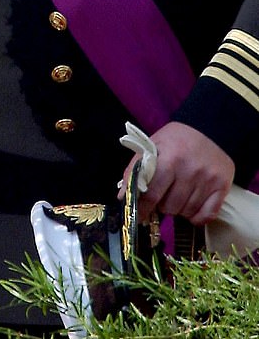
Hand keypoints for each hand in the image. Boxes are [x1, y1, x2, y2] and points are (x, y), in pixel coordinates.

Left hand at [120, 121, 234, 225]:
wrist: (211, 129)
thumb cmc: (177, 139)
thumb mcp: (153, 145)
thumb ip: (137, 168)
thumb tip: (122, 195)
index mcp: (170, 157)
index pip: (152, 192)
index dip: (143, 207)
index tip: (138, 215)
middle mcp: (190, 170)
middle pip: (169, 206)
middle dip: (162, 205)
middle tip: (163, 195)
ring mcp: (208, 180)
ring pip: (186, 212)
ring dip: (178, 209)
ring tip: (177, 195)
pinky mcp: (222, 187)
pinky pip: (206, 216)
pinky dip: (196, 216)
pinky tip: (192, 205)